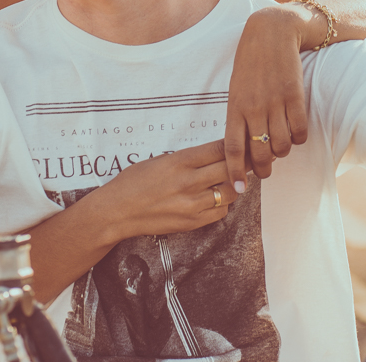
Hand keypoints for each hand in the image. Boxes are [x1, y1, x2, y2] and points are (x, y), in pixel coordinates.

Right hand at [93, 140, 238, 238]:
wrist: (117, 211)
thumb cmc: (133, 182)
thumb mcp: (158, 160)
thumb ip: (186, 158)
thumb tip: (212, 154)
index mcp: (179, 162)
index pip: (219, 149)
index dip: (234, 145)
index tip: (241, 142)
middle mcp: (188, 182)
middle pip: (229, 169)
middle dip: (241, 162)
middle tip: (248, 158)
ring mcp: (192, 204)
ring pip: (230, 192)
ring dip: (234, 184)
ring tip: (232, 179)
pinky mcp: (192, 222)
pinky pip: (221, 212)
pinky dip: (223, 203)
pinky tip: (216, 197)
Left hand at [224, 6, 311, 192]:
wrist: (272, 32)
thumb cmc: (251, 63)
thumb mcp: (236, 88)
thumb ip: (238, 115)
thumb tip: (241, 146)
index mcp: (234, 106)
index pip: (232, 148)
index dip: (235, 172)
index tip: (239, 189)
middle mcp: (253, 107)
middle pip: (259, 153)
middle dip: (263, 168)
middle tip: (266, 171)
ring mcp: (275, 102)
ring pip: (282, 145)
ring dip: (283, 152)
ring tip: (281, 146)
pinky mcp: (295, 96)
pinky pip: (300, 131)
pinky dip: (299, 138)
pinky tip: (295, 131)